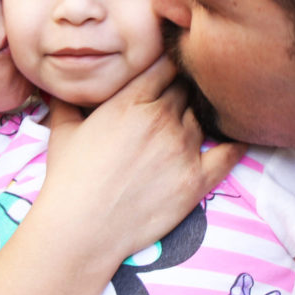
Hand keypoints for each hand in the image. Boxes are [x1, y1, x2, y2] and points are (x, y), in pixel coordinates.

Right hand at [44, 57, 245, 259]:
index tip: (165, 73)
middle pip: (185, 90)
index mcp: (130, 101)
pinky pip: (228, 154)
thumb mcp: (62, 132)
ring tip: (190, 124)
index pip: (164, 66)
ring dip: (197, 120)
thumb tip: (56, 85)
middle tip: (176, 100)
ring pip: (201, 119)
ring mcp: (182, 149)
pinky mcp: (197, 180)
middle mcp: (161, 119)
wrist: (82, 229)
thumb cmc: (68, 180)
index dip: (166, 67)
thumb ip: (65, 101)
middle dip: (180, 92)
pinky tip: (237, 137)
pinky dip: (234, 143)